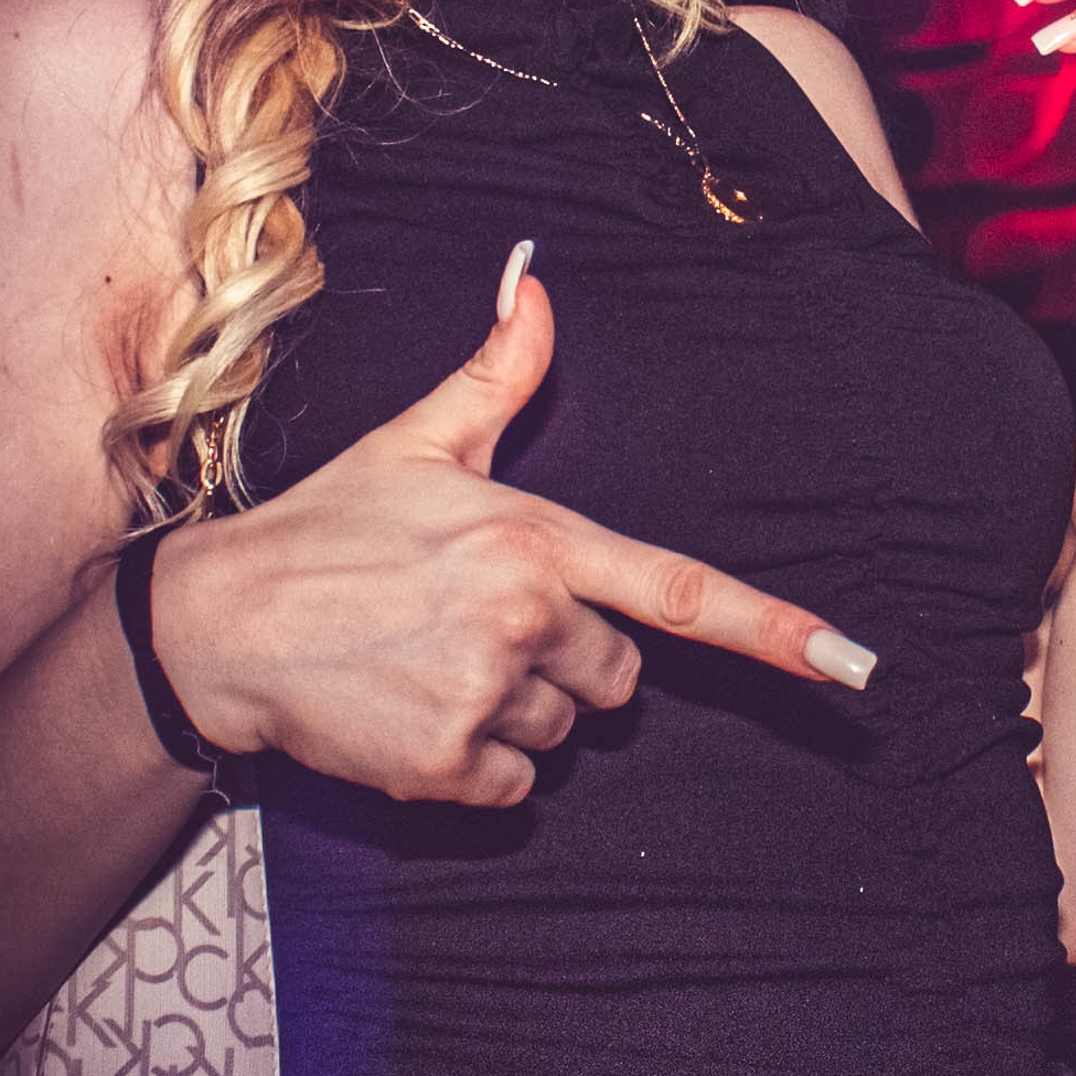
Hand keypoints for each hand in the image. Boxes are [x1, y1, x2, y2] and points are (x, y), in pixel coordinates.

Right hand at [152, 255, 872, 805]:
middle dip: (563, 661)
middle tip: (472, 627)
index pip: (681, 590)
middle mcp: (526, 616)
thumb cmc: (327, 527)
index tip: (854, 668)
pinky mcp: (447, 764)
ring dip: (513, 714)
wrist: (222, 625)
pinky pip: (513, 789)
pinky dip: (474, 768)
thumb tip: (537, 286)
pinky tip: (414, 716)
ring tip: (430, 665)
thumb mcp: (415, 443)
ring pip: (561, 734)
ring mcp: (486, 693)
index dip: (777, 632)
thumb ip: (496, 376)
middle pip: (616, 677)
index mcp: (537, 536)